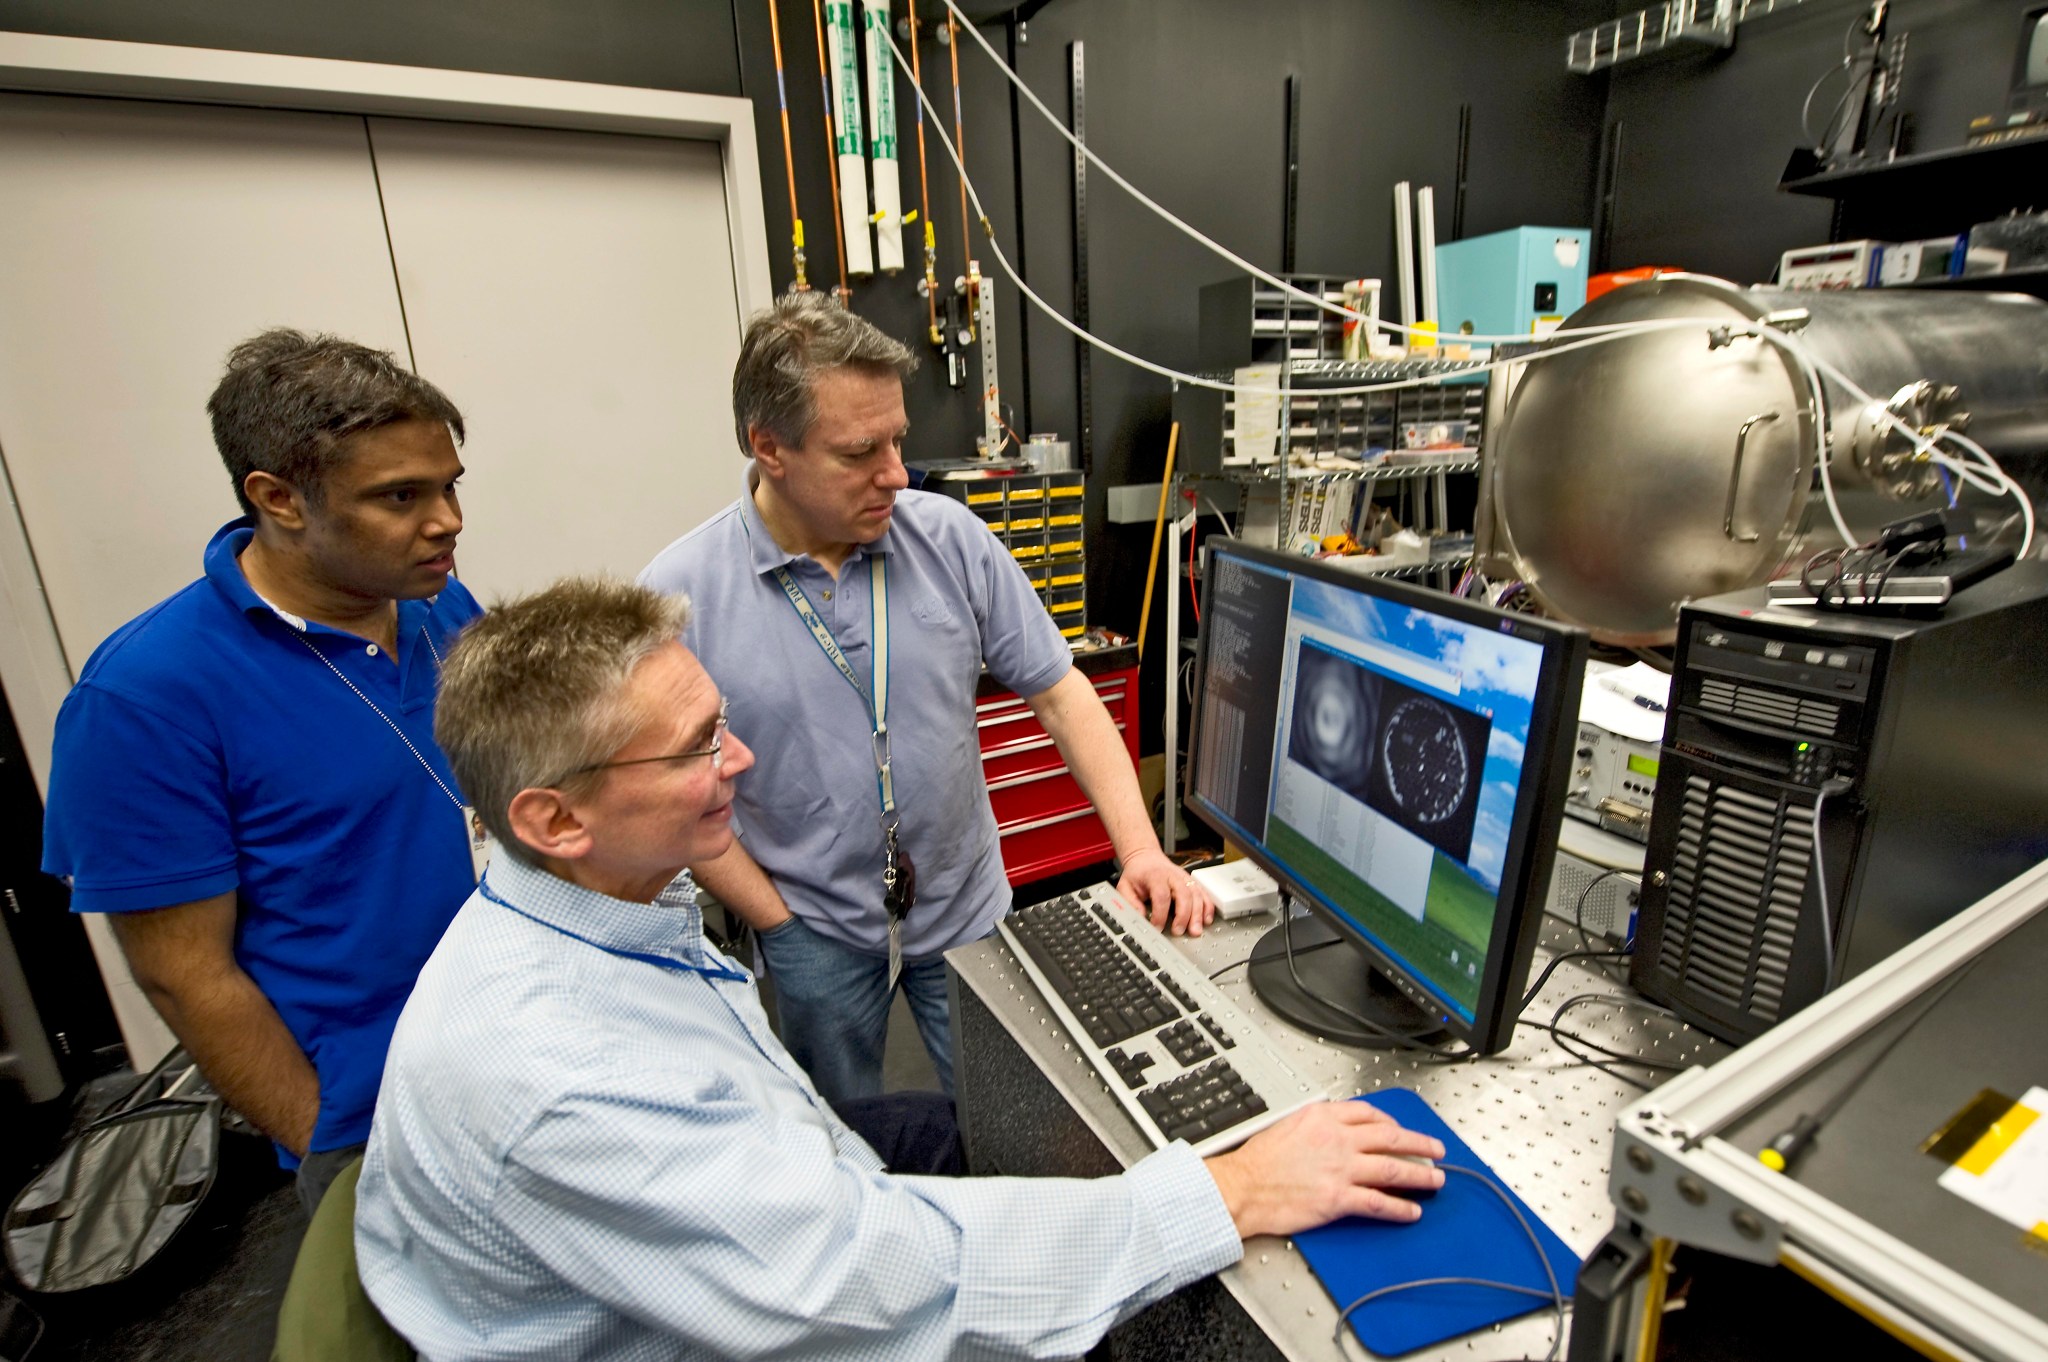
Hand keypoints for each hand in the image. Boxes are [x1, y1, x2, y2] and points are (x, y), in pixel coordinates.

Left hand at [1116, 848, 1214, 936]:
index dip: (1161, 914)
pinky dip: (1207, 907)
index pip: (1161, 895)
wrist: (1146, 858)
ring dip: (1198, 914)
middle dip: (1184, 915)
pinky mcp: (1191, 882)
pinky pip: (1204, 894)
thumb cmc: (1137, 873)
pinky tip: (1206, 920)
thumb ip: (1130, 903)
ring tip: (1195, 930)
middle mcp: (1173, 876)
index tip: (1157, 927)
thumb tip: (1140, 918)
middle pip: (1184, 894)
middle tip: (1179, 931)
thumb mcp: (1125, 886)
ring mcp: (1184, 878)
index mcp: (1155, 876)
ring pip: (1196, 894)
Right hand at [1204, 1101, 1445, 1238]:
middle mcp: (1337, 1139)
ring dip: (1419, 1174)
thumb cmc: (1257, 1160)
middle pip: (1391, 1138)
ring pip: (1392, 1169)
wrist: (1242, 1186)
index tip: (1399, 1129)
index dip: (1391, 1122)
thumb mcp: (1287, 1124)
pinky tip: (1411, 1210)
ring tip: (1435, 1179)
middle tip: (1436, 1149)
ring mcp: (1340, 1169)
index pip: (1369, 1114)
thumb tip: (1334, 1128)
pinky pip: (1379, 1202)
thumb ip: (1316, 1124)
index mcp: (1323, 1117)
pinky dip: (1400, 1208)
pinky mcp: (1338, 1198)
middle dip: (1419, 1144)